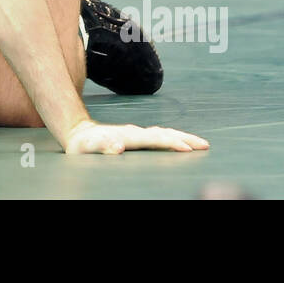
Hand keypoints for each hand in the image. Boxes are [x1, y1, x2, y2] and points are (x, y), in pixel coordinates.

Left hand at [64, 119, 209, 154]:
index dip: (171, 143)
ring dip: (182, 137)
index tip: (188, 149)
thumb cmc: (83, 145)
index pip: (154, 139)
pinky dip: (173, 138)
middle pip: (165, 134)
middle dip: (185, 139)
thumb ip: (103, 146)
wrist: (79, 133)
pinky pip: (159, 136)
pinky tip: (181, 142)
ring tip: (201, 143)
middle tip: (205, 145)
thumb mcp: (88, 148)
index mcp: (128, 136)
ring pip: (164, 133)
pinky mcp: (137, 137)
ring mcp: (137, 134)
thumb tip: (118, 147)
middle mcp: (135, 133)